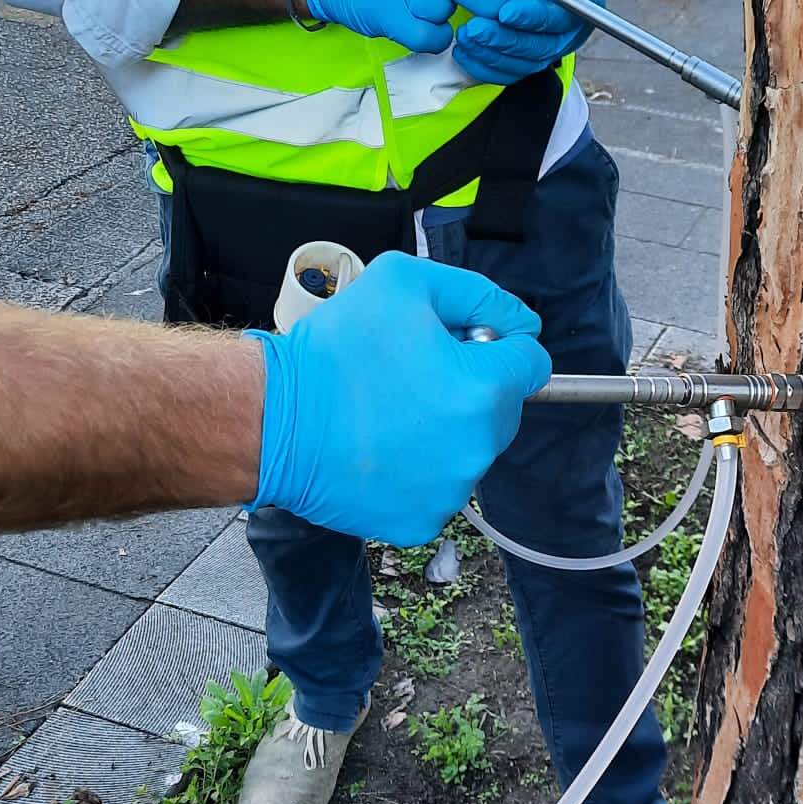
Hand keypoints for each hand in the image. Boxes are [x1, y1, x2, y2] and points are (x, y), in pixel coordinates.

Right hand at [250, 254, 550, 542]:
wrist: (270, 420)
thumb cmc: (334, 349)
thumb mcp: (405, 281)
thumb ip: (476, 294)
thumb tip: (521, 323)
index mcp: (484, 390)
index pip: (532, 362)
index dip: (497, 345)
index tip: (457, 344)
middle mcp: (478, 449)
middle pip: (503, 410)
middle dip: (471, 388)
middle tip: (413, 375)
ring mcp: (450, 492)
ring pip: (468, 451)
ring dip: (444, 431)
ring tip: (387, 412)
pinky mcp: (420, 522)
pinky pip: (436, 488)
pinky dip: (416, 471)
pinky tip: (379, 448)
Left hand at [452, 0, 605, 84]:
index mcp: (583, 1)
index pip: (560, 17)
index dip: (532, 17)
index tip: (506, 12)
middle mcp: (569, 29)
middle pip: (540, 47)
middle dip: (504, 40)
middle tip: (475, 29)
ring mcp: (550, 45)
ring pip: (523, 62)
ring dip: (492, 54)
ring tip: (466, 37)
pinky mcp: (530, 54)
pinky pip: (509, 70)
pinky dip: (486, 65)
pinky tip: (466, 52)